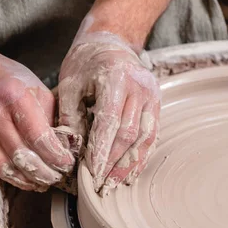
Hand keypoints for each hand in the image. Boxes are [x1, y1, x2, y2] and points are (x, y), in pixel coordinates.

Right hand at [0, 50, 74, 190]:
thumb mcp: (37, 89)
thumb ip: (51, 116)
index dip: (55, 156)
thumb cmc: (10, 80)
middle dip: (44, 172)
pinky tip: (24, 178)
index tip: (67, 164)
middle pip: (22, 155)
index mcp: (14, 96)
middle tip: (58, 178)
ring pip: (4, 166)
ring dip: (27, 180)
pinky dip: (10, 177)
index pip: (38, 136)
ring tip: (43, 183)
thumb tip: (65, 145)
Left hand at [58, 30, 159, 194]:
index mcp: (116, 79)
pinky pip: (152, 134)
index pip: (110, 122)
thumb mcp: (70, 83)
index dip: (102, 150)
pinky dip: (142, 155)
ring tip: (117, 184)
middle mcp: (139, 88)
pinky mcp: (157, 104)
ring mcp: (152, 97)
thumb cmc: (86, 63)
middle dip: (115, 163)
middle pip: (129, 134)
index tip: (92, 172)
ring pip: (145, 137)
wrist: (112, 42)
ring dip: (130, 164)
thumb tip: (72, 149)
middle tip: (101, 185)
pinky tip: (132, 171)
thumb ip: (70, 114)